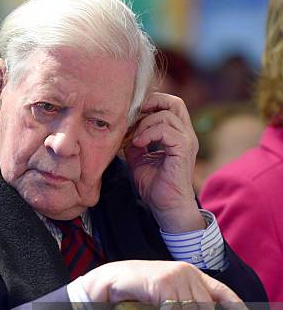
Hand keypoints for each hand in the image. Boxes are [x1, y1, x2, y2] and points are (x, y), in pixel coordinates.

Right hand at [82, 260, 252, 309]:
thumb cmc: (139, 290)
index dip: (234, 302)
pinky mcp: (162, 284)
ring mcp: (174, 276)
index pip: (218, 287)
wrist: (112, 279)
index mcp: (190, 273)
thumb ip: (183, 304)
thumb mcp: (166, 295)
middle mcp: (186, 272)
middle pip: (205, 307)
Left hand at [125, 92, 202, 231]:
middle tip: (133, 118)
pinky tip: (138, 144)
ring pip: (166, 115)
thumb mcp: (139, 160)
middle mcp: (185, 134)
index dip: (150, 105)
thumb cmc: (155, 187)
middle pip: (174, 102)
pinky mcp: (183, 149)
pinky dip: (148, 133)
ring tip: (133, 139)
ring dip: (144, 123)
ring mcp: (186, 141)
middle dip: (151, 104)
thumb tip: (122, 131)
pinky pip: (166, 130)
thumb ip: (134, 143)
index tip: (131, 118)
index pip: (169, 105)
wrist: (166, 207)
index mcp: (177, 135)